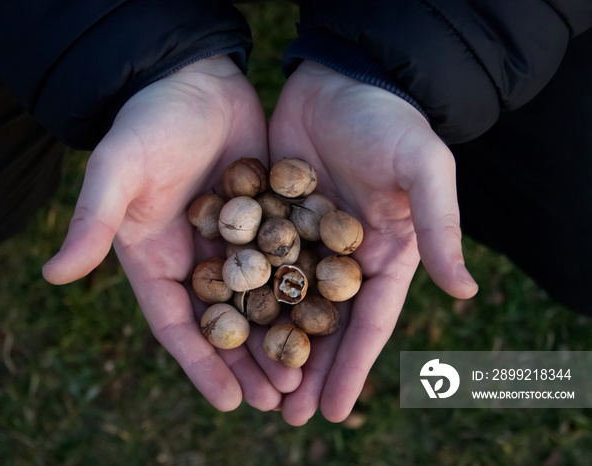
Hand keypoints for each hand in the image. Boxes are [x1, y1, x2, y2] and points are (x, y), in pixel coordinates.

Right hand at [42, 56, 300, 411]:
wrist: (191, 77)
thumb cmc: (146, 122)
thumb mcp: (117, 171)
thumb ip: (91, 221)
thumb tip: (52, 274)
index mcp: (157, 260)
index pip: (179, 325)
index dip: (202, 365)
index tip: (231, 403)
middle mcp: (197, 260)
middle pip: (225, 323)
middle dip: (250, 363)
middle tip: (281, 399)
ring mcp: (236, 242)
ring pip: (262, 300)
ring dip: (283, 336)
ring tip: (308, 373)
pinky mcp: (268, 218)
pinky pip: (289, 260)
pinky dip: (307, 288)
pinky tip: (333, 312)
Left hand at [268, 61, 478, 424]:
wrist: (341, 76)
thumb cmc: (391, 121)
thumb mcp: (424, 170)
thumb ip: (440, 229)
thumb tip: (465, 292)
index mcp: (381, 255)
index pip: (367, 323)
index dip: (351, 368)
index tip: (333, 411)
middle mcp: (339, 256)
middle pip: (320, 324)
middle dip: (305, 370)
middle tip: (284, 416)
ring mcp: (300, 239)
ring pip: (281, 302)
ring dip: (267, 344)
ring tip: (250, 386)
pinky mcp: (267, 217)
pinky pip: (251, 262)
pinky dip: (238, 295)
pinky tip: (219, 324)